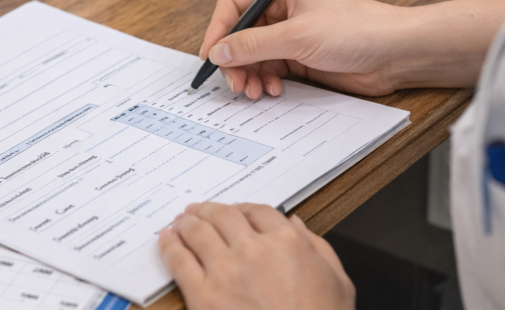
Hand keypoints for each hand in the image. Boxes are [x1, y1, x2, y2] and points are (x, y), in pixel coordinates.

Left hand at [159, 202, 354, 309]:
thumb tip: (298, 225)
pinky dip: (169, 245)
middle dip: (209, 210)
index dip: (243, 209)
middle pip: (223, 215)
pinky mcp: (204, 295)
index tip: (235, 212)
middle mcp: (254, 249)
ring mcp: (226, 270)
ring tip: (181, 221)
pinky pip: (179, 259)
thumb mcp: (338, 283)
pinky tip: (167, 240)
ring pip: (198, 230)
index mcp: (288, 242)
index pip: (258, 211)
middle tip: (199, 211)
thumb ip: (318, 247)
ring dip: (187, 221)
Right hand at [199, 0, 504, 98]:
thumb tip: (219, 52)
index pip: (235, 3)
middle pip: (242, 33)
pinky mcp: (304, 57)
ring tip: (254, 92)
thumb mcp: (298, 36)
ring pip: (255, 55)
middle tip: (235, 84)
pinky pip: (272, 69)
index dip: (219, 29)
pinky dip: (267, 81)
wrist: (397, 53)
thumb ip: (254, 44)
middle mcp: (285, 9)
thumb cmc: (357, 29)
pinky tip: (273, 92)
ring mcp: (294, 34)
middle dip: (235, 59)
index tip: (212, 56)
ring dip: (250, 74)